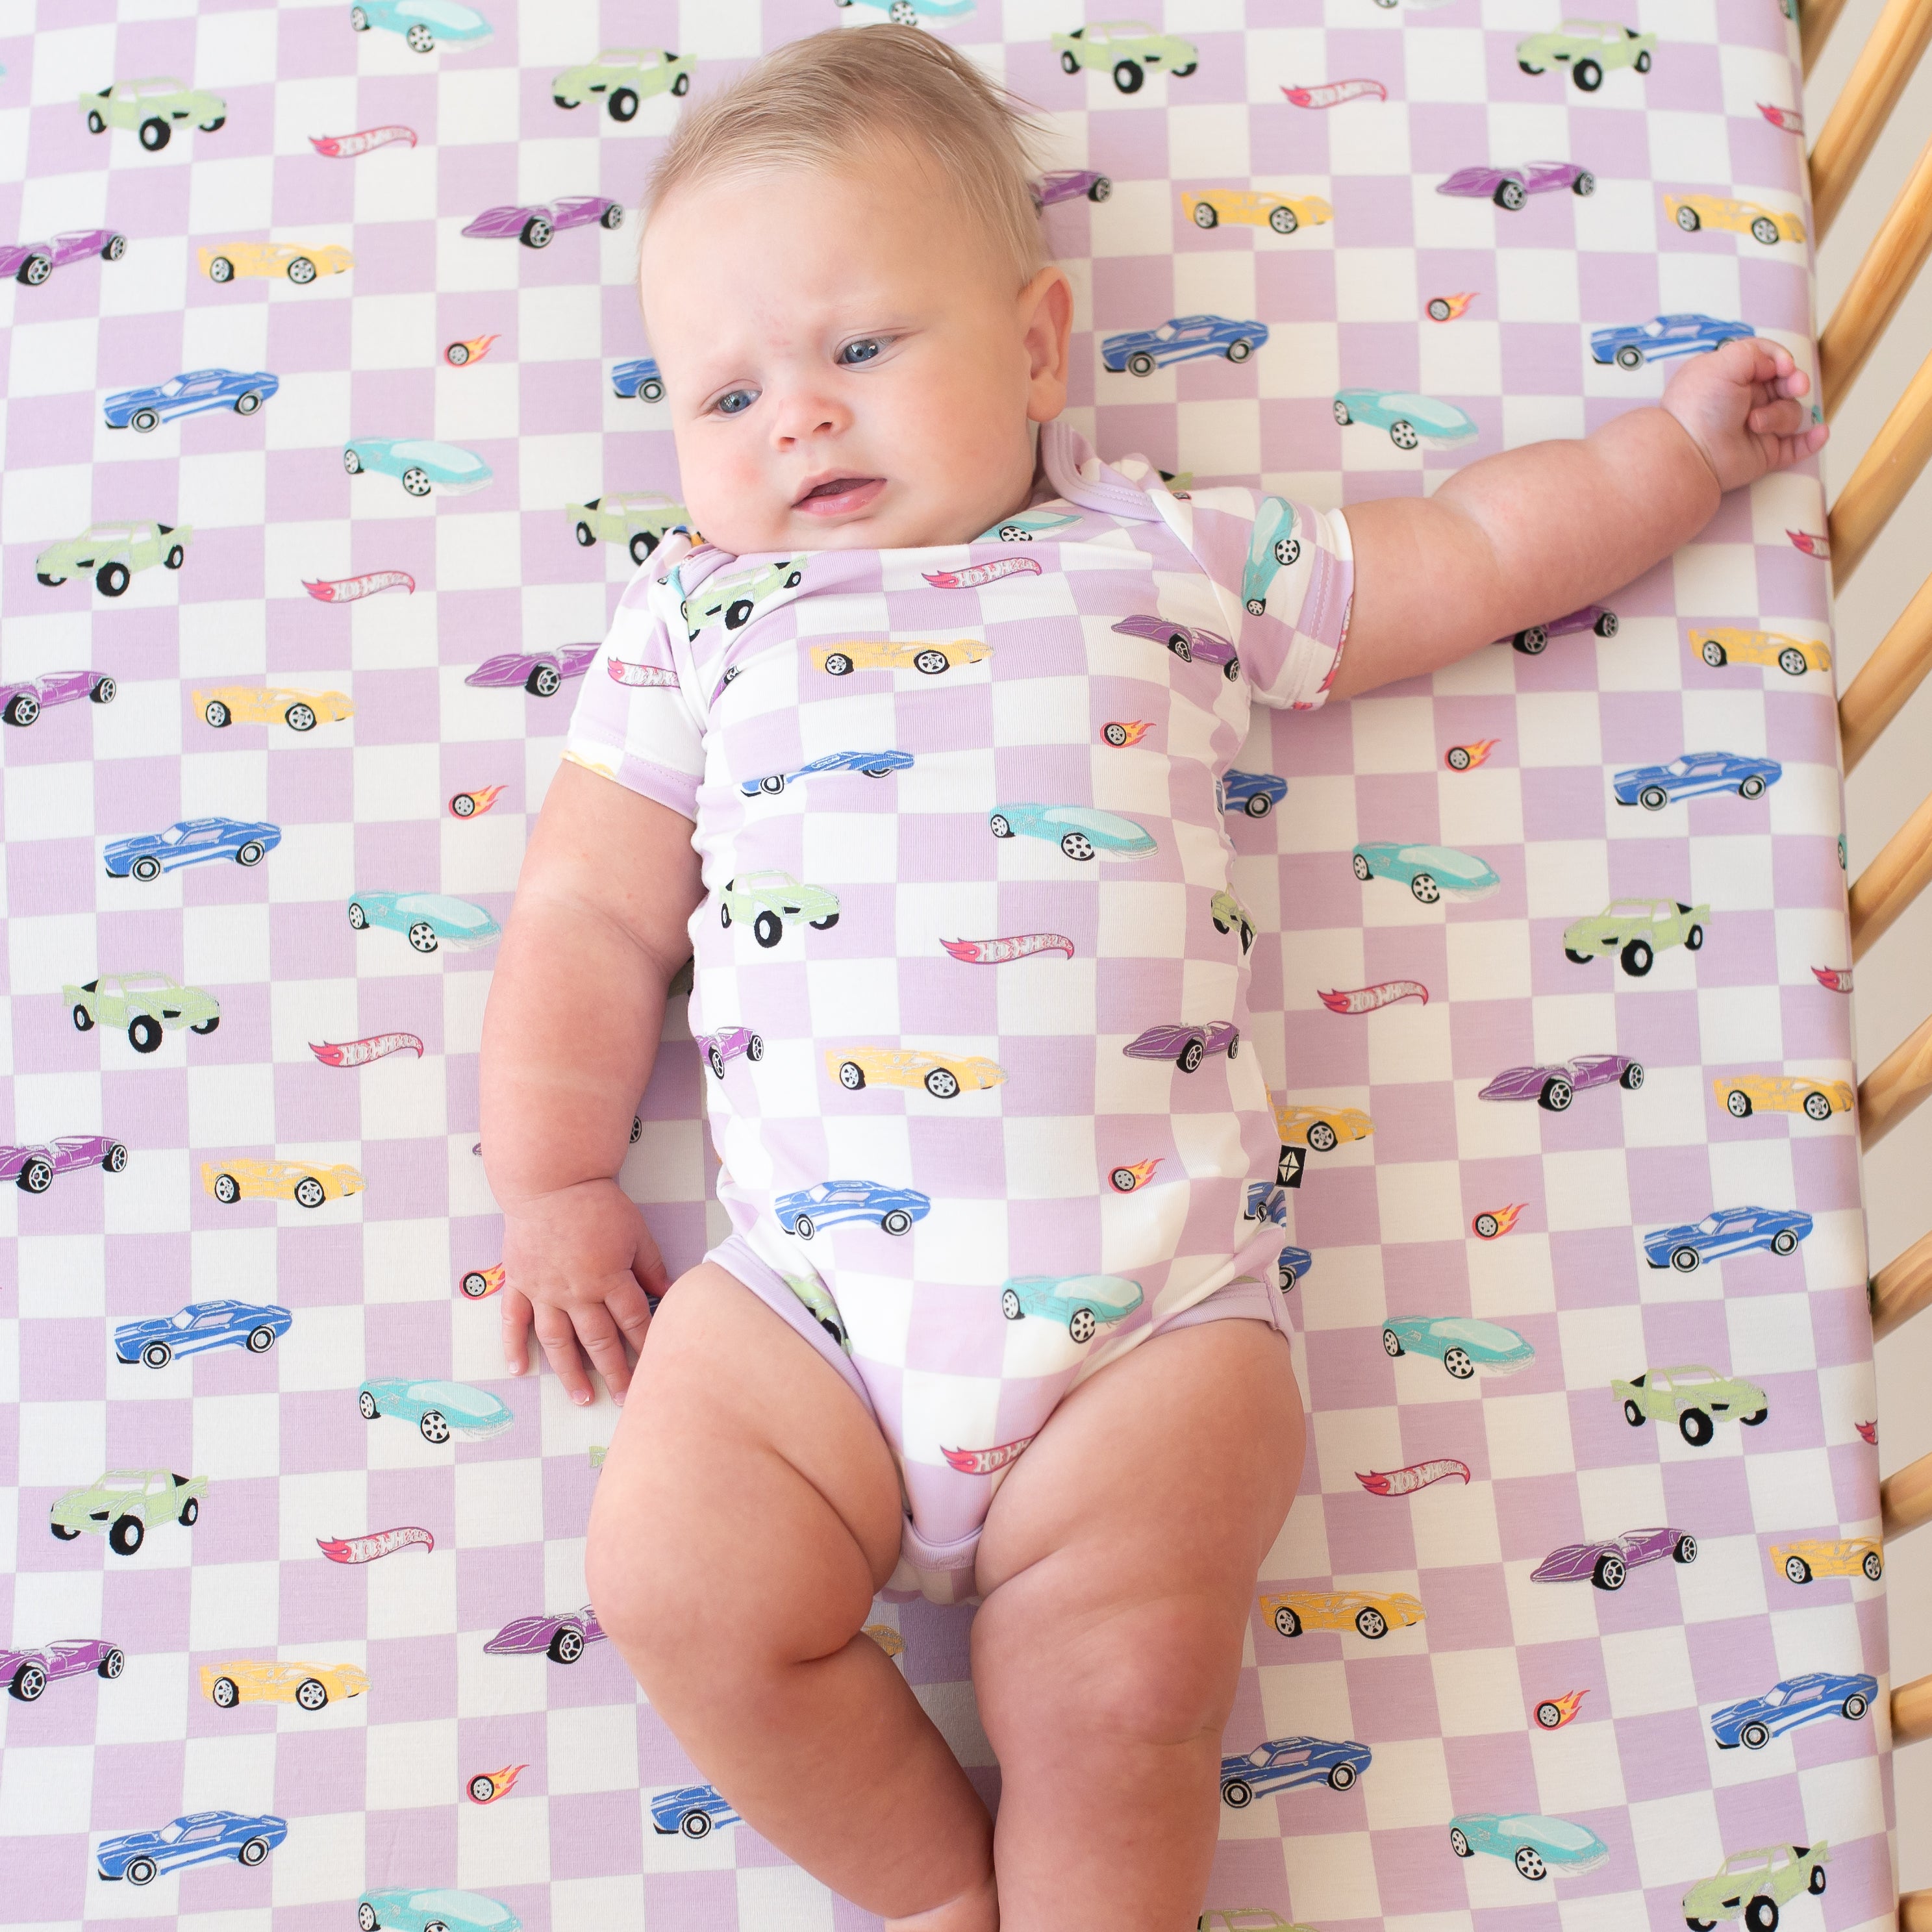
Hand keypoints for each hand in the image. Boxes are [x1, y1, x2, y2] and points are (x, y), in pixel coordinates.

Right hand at [499, 1177, 667, 1404]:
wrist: (551, 1181)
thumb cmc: (598, 1204)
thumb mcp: (635, 1232)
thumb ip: (651, 1266)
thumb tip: (671, 1294)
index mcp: (609, 1278)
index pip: (634, 1321)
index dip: (647, 1347)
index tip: (657, 1369)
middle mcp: (576, 1291)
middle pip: (599, 1340)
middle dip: (615, 1372)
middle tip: (627, 1399)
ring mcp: (544, 1290)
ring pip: (558, 1341)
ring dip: (570, 1372)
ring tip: (582, 1398)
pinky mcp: (519, 1282)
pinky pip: (513, 1321)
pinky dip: (513, 1346)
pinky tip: (519, 1370)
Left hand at [1661, 337, 1826, 493]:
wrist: (1690, 451)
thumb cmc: (1700, 405)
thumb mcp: (1723, 363)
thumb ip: (1755, 352)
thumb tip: (1777, 364)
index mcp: (1732, 377)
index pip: (1768, 360)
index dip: (1781, 360)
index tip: (1783, 366)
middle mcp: (1745, 401)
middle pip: (1786, 385)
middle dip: (1794, 383)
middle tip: (1795, 386)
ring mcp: (1756, 428)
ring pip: (1791, 414)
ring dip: (1779, 416)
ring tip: (1754, 424)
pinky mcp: (1764, 454)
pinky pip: (1796, 447)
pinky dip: (1811, 440)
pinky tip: (1821, 432)